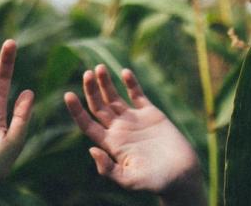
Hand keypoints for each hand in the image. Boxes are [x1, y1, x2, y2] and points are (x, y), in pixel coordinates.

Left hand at [64, 65, 204, 205]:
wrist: (182, 176)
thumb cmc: (156, 182)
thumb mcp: (129, 180)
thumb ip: (109, 169)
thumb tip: (91, 150)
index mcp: (111, 144)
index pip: (88, 124)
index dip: (77, 110)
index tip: (68, 95)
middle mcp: (119, 130)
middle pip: (98, 106)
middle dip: (91, 90)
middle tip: (87, 73)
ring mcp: (134, 120)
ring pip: (114, 97)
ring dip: (106, 83)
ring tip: (99, 67)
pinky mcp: (151, 114)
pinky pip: (137, 95)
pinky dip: (131, 83)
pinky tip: (124, 72)